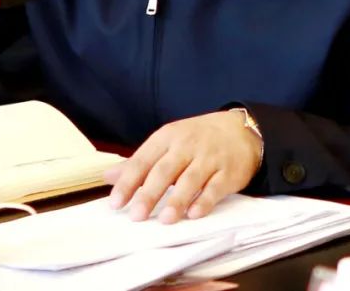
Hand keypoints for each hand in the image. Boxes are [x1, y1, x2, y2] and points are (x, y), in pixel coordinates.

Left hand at [105, 110, 261, 223]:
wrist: (241, 130)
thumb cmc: (196, 138)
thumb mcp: (166, 142)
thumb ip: (139, 162)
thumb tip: (108, 177)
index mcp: (166, 137)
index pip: (142, 160)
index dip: (128, 182)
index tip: (115, 202)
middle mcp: (186, 146)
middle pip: (164, 171)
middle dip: (149, 194)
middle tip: (136, 215)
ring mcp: (209, 159)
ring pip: (190, 180)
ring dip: (176, 200)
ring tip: (164, 220)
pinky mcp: (228, 173)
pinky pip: (215, 188)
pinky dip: (205, 201)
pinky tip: (194, 214)